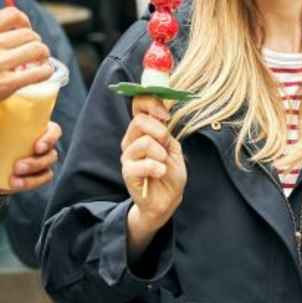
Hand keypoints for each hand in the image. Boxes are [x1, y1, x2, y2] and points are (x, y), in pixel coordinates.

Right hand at [0, 7, 50, 118]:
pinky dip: (45, 72)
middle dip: (35, 42)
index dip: (25, 22)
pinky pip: (37, 73)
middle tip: (33, 52)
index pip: (13, 14)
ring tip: (39, 62)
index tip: (26, 30)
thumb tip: (8, 35)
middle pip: (29, 33)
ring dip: (43, 56)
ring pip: (37, 50)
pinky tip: (42, 74)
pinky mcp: (4, 85)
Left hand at [0, 121, 61, 193]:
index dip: (50, 139)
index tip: (37, 147)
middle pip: (50, 156)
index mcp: (36, 130)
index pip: (54, 132)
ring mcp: (36, 166)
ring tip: (12, 182)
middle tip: (18, 167)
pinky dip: (7, 190)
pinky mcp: (26, 180)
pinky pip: (25, 187)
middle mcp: (41, 148)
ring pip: (44, 175)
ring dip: (30, 181)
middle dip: (36, 164)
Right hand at [122, 97, 185, 239]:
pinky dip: (156, 167)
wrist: (167, 200)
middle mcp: (132, 140)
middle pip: (139, 120)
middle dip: (159, 130)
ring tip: (164, 164)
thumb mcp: (174, 149)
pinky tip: (160, 172)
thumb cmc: (170, 174)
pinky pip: (142, 163)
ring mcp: (128, 156)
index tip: (165, 113)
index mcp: (143, 131)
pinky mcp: (127, 172)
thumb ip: (166, 133)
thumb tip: (160, 119)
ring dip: (160, 153)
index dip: (150, 102)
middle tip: (167, 142)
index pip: (138, 106)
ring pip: (143, 142)